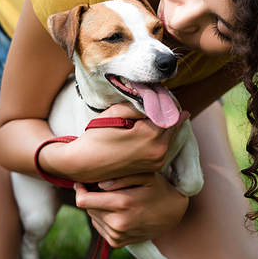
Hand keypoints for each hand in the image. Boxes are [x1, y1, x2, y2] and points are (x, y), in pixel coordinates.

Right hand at [39, 107, 188, 183]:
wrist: (83, 164)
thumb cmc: (96, 137)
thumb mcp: (116, 113)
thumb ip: (139, 104)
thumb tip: (155, 98)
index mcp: (151, 136)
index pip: (169, 111)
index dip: (166, 99)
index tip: (162, 90)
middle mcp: (159, 151)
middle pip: (174, 123)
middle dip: (169, 109)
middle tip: (164, 96)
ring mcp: (157, 161)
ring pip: (171, 135)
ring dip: (167, 121)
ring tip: (160, 108)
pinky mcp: (154, 167)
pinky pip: (165, 145)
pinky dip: (163, 134)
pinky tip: (157, 124)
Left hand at [74, 172, 188, 247]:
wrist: (173, 213)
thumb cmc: (158, 188)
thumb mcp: (146, 175)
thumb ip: (122, 176)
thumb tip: (100, 184)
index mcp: (122, 204)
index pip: (83, 200)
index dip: (79, 189)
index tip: (83, 182)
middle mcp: (117, 223)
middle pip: (87, 208)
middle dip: (91, 196)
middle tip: (104, 187)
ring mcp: (117, 236)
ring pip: (92, 217)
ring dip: (98, 207)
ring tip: (114, 199)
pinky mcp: (118, 243)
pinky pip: (99, 227)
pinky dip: (103, 217)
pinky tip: (117, 211)